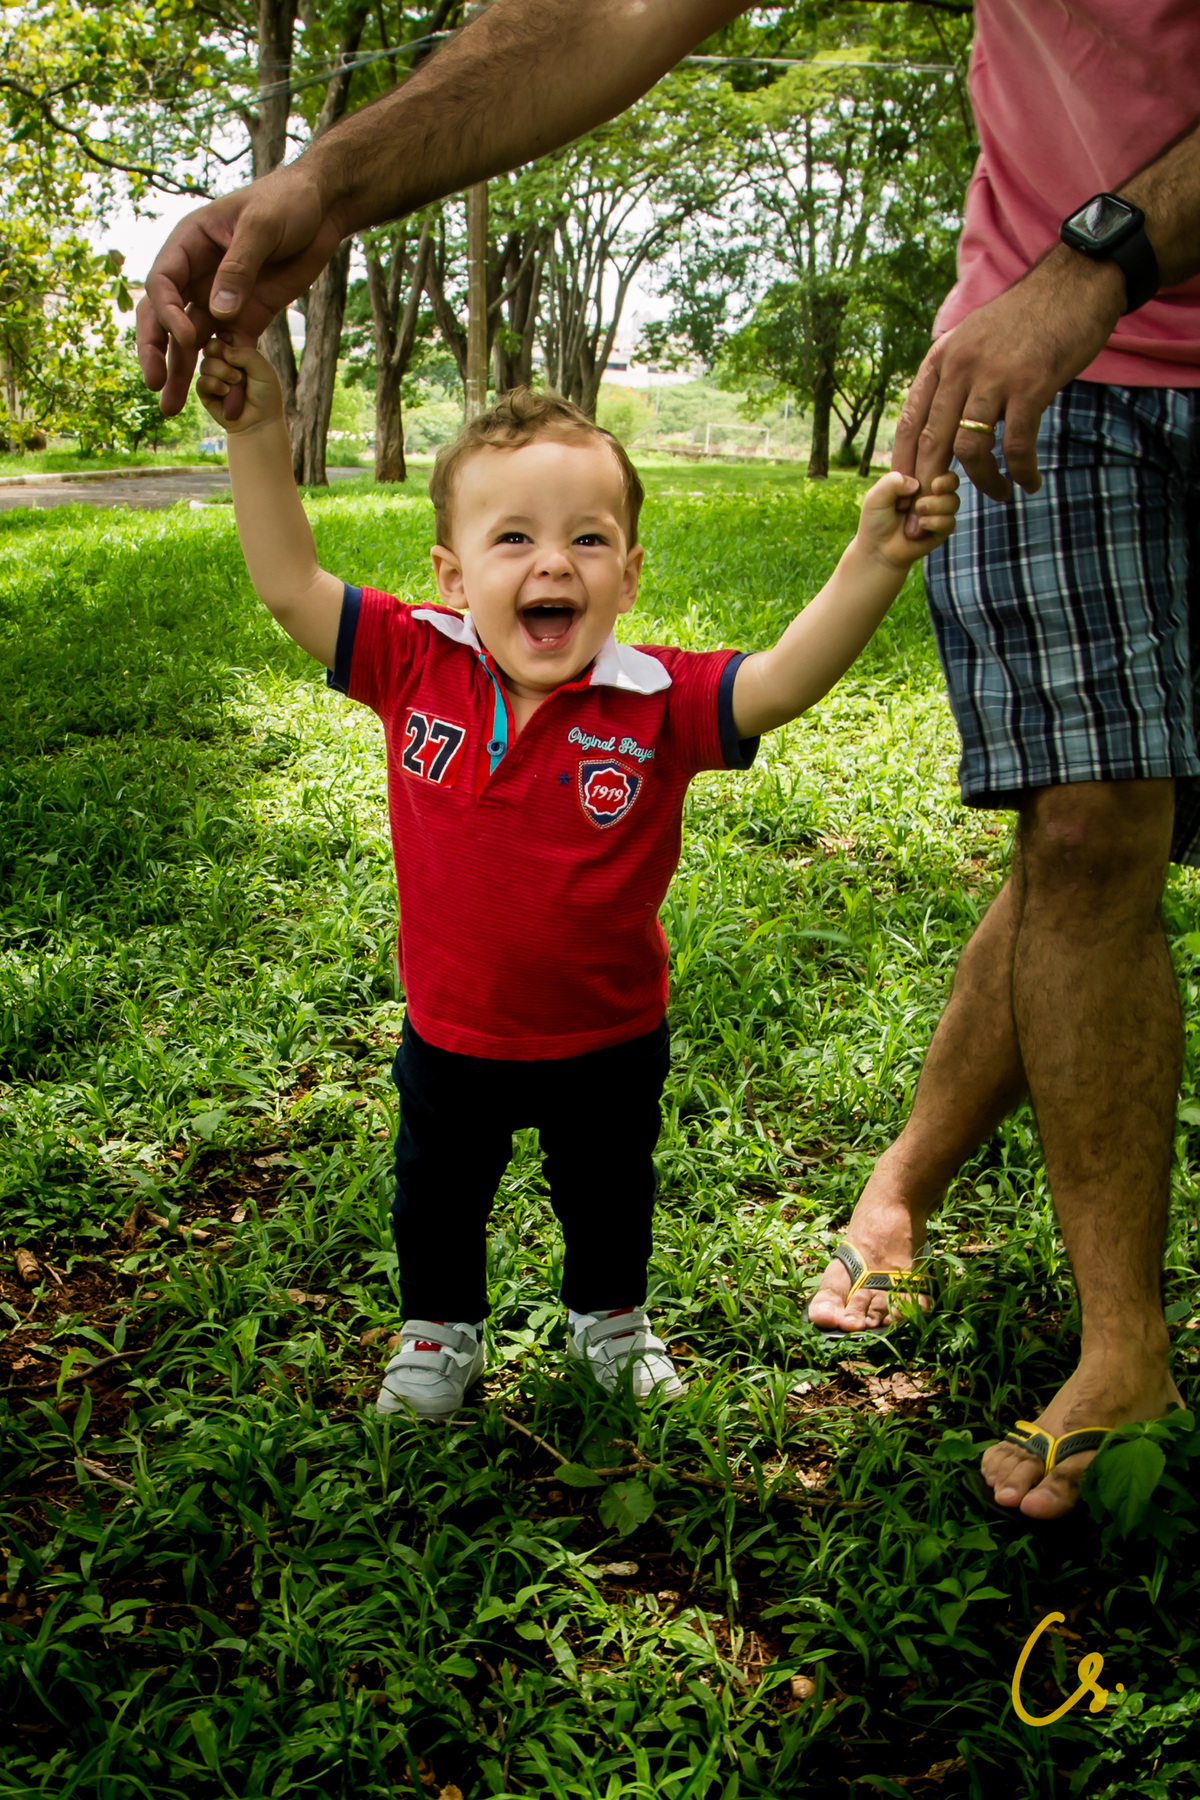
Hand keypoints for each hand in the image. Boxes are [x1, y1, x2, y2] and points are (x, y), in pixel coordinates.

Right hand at [136, 164, 345, 418]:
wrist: (321, 210)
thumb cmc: (286, 202)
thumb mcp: (262, 226)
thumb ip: (239, 266)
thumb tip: (216, 311)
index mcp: (189, 244)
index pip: (163, 283)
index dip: (167, 313)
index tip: (186, 338)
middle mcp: (197, 275)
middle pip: (164, 317)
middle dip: (156, 350)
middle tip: (153, 383)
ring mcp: (220, 299)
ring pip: (191, 340)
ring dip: (180, 372)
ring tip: (170, 407)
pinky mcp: (246, 317)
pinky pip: (229, 349)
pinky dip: (226, 374)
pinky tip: (224, 402)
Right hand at [196, 340, 284, 434]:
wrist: (259, 423)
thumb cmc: (265, 396)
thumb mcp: (263, 370)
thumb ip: (246, 354)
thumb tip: (222, 350)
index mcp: (236, 351)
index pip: (223, 334)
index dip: (228, 340)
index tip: (238, 350)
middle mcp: (222, 361)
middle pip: (210, 345)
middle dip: (223, 355)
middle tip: (238, 371)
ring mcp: (213, 376)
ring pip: (205, 364)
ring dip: (222, 373)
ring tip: (236, 383)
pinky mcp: (205, 392)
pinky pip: (201, 381)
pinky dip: (214, 385)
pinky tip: (225, 392)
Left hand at [856, 470, 958, 569]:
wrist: (878, 550)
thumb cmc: (876, 520)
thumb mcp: (876, 497)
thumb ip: (891, 482)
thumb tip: (916, 483)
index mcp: (917, 481)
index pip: (937, 465)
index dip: (939, 468)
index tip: (932, 479)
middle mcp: (931, 494)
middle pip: (952, 481)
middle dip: (946, 484)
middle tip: (934, 489)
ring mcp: (938, 512)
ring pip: (953, 501)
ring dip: (937, 505)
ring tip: (919, 510)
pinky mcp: (941, 530)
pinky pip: (950, 522)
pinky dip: (936, 522)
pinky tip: (921, 526)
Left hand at [891, 248, 1124, 533]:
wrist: (1075, 283)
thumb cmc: (1027, 318)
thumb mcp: (975, 338)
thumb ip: (956, 376)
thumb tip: (943, 418)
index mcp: (941, 359)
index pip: (910, 421)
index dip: (906, 462)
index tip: (909, 491)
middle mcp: (959, 368)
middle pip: (932, 441)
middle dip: (933, 483)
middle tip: (942, 509)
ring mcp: (993, 377)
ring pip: (969, 449)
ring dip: (982, 481)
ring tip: (998, 493)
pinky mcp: (1030, 386)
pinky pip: (1016, 444)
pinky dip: (1021, 470)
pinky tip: (1029, 482)